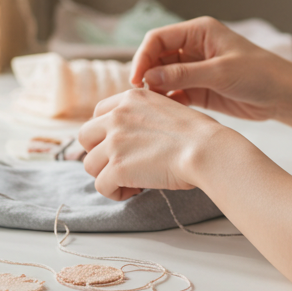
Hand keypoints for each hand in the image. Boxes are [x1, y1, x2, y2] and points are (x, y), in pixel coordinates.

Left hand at [78, 87, 242, 200]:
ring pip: (90, 164)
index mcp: (131, 98)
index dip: (105, 133)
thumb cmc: (198, 133)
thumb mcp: (167, 107)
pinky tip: (134, 191)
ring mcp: (115, 141)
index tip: (120, 146)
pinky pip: (101, 186)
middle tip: (119, 164)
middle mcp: (117, 116)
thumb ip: (143, 115)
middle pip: (85, 136)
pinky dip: (114, 192)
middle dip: (98, 152)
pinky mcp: (117, 167)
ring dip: (107, 174)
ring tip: (130, 180)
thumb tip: (134, 136)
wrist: (206, 149)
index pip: (98, 113)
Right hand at [130, 16, 291, 121]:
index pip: (158, 39)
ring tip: (151, 107)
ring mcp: (196, 69)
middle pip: (157, 58)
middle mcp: (194, 47)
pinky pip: (175, 93)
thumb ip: (183, 74)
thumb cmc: (260, 74)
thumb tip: (148, 78)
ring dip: (155, 90)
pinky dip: (168, 101)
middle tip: (141, 96)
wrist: (283, 95)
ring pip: (163, 77)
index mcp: (199, 32)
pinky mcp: (200, 89)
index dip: (143, 57)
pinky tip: (165, 113)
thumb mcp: (220, 72)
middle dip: (147, 75)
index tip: (137, 79)